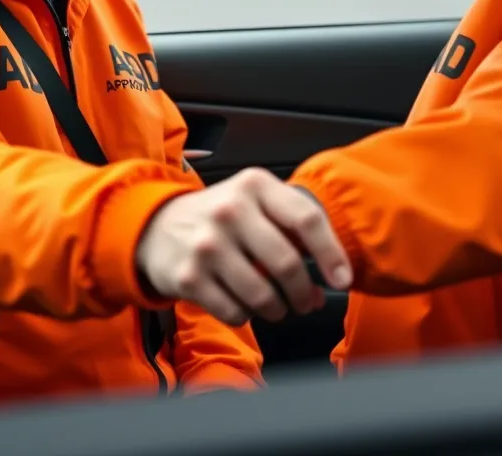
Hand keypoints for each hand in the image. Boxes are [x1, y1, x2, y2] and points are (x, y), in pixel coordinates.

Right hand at [134, 168, 351, 326]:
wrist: (158, 226)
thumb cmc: (223, 216)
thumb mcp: (255, 202)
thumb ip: (293, 230)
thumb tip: (327, 284)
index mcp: (255, 185)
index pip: (306, 219)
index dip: (332, 254)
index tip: (343, 280)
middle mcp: (230, 210)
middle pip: (288, 263)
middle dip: (304, 292)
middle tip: (306, 301)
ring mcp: (207, 244)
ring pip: (263, 295)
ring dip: (278, 309)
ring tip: (276, 305)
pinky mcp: (189, 277)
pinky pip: (236, 312)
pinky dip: (247, 315)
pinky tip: (243, 303)